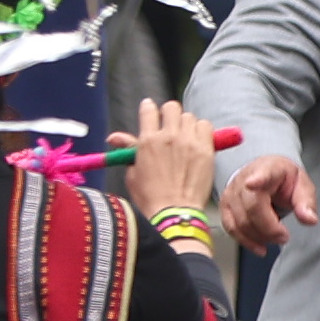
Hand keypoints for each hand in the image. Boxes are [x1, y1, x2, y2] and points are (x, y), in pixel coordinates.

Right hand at [114, 99, 214, 251]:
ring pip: (190, 117)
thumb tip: (113, 138)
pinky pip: (206, 126)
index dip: (149, 108)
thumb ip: (128, 150)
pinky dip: (201, 130)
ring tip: (184, 137)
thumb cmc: (150, 197)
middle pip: (172, 108)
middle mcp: (169, 136)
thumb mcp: (133, 173)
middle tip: (169, 126)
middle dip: (169, 114)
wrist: (174, 212)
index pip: (149, 110)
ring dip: (186, 124)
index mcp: (148, 140)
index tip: (151, 111)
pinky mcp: (206, 149)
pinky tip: (197, 141)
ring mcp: (189, 141)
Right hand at [219, 154, 318, 253]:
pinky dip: (246, 241)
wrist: (265, 174)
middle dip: (270, 228)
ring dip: (260, 236)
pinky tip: (259, 247)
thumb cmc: (283, 179)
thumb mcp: (302, 186)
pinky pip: (231, 228)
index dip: (256, 180)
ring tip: (276, 239)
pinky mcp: (225, 206)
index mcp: (268, 169)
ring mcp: (232, 193)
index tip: (252, 184)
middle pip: (252, 207)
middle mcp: (244, 179)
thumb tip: (310, 220)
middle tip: (284, 236)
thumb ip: (306, 203)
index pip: (261, 174)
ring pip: (241, 221)